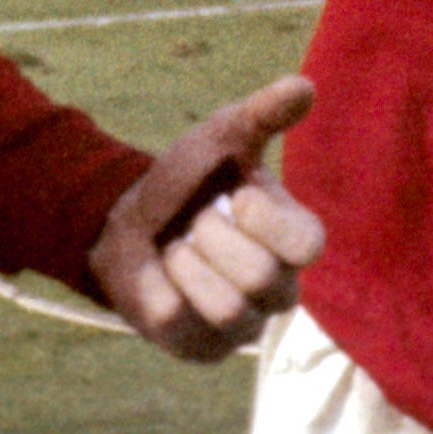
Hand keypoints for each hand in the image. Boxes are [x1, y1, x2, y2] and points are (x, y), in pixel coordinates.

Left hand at [90, 72, 329, 360]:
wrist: (125, 218)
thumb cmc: (187, 179)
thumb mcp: (221, 137)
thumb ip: (264, 114)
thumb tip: (305, 85)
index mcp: (294, 240)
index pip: (307, 245)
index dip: (264, 216)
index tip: (236, 193)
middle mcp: (279, 290)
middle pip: (261, 277)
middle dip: (212, 235)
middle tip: (197, 223)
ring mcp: (243, 325)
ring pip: (229, 307)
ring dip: (187, 262)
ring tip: (180, 250)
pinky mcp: (202, 348)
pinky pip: (184, 322)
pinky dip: (162, 287)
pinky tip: (163, 277)